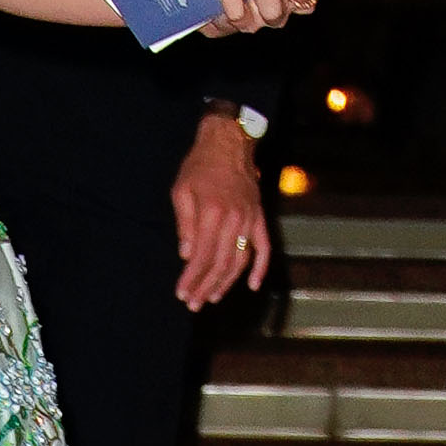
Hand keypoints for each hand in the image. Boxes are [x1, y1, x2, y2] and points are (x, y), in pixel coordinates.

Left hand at [172, 112, 268, 307]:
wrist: (228, 143)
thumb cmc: (199, 166)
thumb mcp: (181, 191)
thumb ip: (184, 224)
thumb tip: (186, 255)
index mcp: (212, 214)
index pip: (201, 256)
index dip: (191, 278)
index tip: (181, 293)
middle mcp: (234, 220)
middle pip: (221, 263)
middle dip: (205, 286)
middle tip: (193, 303)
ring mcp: (250, 219)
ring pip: (241, 260)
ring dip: (227, 282)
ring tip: (212, 297)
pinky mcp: (259, 217)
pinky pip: (264, 247)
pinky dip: (261, 267)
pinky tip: (253, 285)